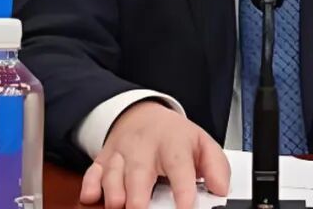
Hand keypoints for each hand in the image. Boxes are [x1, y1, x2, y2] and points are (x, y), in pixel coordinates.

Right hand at [79, 100, 230, 208]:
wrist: (141, 114)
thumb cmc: (173, 136)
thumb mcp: (201, 143)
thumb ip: (216, 166)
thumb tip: (221, 189)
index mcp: (173, 144)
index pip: (179, 167)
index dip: (183, 191)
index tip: (186, 208)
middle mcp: (145, 148)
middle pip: (139, 173)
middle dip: (138, 198)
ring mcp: (122, 154)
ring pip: (113, 175)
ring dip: (115, 194)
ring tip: (119, 206)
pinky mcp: (104, 160)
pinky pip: (93, 172)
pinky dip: (90, 185)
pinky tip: (92, 196)